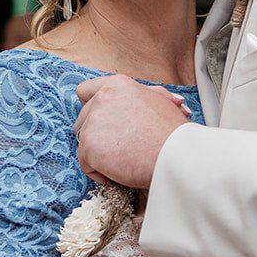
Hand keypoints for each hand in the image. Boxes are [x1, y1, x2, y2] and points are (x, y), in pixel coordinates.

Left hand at [73, 76, 191, 190]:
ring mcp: (93, 121)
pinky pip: (85, 163)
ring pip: (83, 141)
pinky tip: (118, 172)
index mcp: (117, 85)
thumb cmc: (174, 133)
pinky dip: (98, 172)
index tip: (100, 122)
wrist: (175, 154)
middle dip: (96, 134)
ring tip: (123, 160)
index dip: (90, 108)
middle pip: (82, 120)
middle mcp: (102, 98)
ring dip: (98, 153)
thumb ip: (151, 97)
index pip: (85, 91)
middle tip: (118, 146)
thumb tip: (172, 100)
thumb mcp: (162, 103)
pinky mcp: (88, 145)